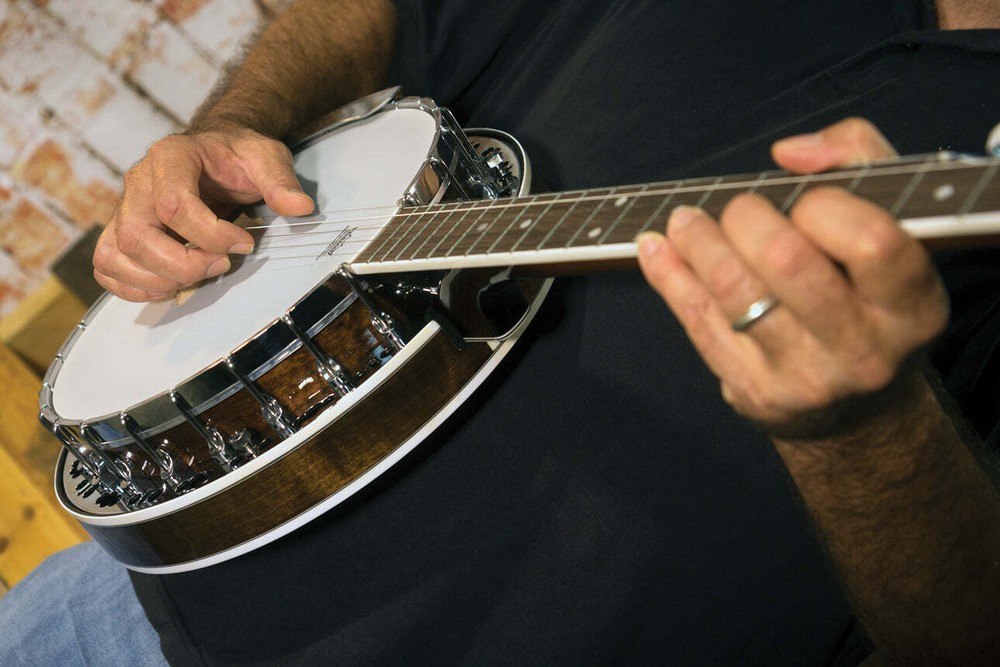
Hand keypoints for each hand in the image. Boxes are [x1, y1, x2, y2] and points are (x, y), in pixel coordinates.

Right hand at [93, 127, 314, 301]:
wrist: (215, 151)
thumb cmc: (235, 155)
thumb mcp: (266, 157)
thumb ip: (280, 180)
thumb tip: (300, 207)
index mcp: (172, 157)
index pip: (174, 204)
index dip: (211, 235)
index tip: (243, 244)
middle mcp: (139, 182)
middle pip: (137, 235)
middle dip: (182, 264)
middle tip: (221, 265)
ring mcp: (126, 208)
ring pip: (115, 254)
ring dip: (156, 279)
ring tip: (198, 276)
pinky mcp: (122, 230)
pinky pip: (107, 265)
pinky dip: (132, 286)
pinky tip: (170, 286)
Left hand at [636, 118, 949, 436]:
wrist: (859, 404)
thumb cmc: (868, 292)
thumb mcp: (893, 224)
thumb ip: (859, 160)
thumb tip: (789, 153)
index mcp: (913, 306)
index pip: (870, 242)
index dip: (826, 206)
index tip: (807, 201)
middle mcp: (865, 350)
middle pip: (787, 262)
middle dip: (749, 219)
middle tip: (740, 208)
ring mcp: (806, 378)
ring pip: (733, 291)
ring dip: (698, 242)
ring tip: (685, 219)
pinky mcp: (753, 392)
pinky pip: (699, 322)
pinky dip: (670, 276)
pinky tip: (656, 247)